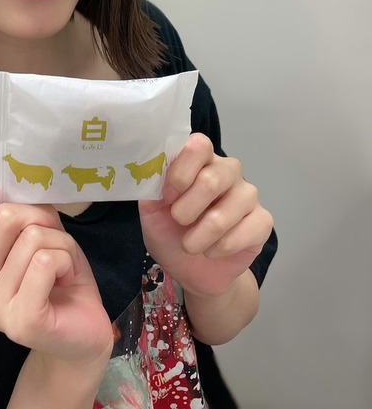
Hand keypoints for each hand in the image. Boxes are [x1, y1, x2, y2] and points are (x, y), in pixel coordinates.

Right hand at [0, 183, 112, 365]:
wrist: (86, 326)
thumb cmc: (59, 274)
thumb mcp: (38, 231)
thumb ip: (12, 210)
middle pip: (4, 219)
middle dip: (40, 216)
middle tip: (54, 237)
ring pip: (32, 238)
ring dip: (60, 242)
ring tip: (63, 265)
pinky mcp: (22, 321)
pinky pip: (44, 261)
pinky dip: (66, 258)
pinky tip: (68, 278)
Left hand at [139, 133, 273, 298]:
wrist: (192, 269)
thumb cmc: (170, 232)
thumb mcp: (152, 209)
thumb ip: (153, 186)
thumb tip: (153, 169)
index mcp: (200, 160)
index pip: (198, 145)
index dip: (180, 171)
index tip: (167, 197)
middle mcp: (228, 170)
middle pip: (212, 180)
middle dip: (186, 210)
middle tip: (178, 222)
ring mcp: (248, 194)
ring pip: (225, 213)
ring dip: (199, 237)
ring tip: (190, 244)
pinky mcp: (263, 220)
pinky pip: (245, 232)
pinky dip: (220, 248)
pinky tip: (212, 251)